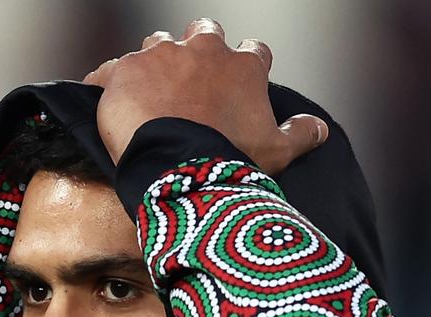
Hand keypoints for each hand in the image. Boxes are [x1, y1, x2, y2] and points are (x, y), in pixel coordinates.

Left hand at [83, 18, 328, 173]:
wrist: (180, 169)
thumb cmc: (232, 160)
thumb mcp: (278, 151)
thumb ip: (301, 133)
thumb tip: (320, 127)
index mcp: (243, 67)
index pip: (253, 51)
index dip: (247, 66)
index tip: (239, 85)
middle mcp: (203, 50)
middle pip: (204, 33)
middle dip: (199, 50)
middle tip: (192, 82)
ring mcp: (159, 57)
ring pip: (157, 45)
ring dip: (156, 64)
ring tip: (150, 94)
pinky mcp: (123, 71)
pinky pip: (110, 71)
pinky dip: (111, 85)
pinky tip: (111, 103)